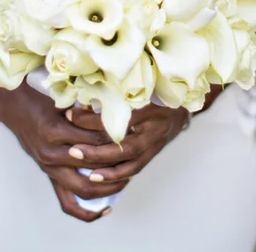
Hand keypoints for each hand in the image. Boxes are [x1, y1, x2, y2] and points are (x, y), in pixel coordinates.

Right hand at [0, 83, 127, 221]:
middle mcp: (51, 153)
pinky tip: (105, 209)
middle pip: (91, 167)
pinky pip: (68, 202)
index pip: (93, 140)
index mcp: (55, 130)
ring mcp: (49, 168)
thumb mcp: (64, 100)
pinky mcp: (49, 176)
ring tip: (126, 180)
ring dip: (107, 188)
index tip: (131, 135)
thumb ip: (86, 110)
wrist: (16, 108)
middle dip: (115, 166)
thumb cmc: (43, 100)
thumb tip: (116, 113)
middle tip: (134, 159)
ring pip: (83, 188)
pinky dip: (86, 210)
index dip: (114, 139)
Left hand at [66, 85, 226, 184]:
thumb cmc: (156, 84)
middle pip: (125, 144)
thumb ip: (115, 85)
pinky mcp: (155, 151)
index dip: (93, 117)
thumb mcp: (139, 79)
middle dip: (96, 148)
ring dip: (104, 164)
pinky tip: (96, 176)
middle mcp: (156, 125)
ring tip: (81, 163)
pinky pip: (135, 167)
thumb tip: (82, 88)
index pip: (119, 115)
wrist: (184, 98)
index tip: (71, 113)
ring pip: (130, 159)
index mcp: (151, 103)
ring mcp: (157, 141)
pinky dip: (116, 174)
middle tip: (72, 149)